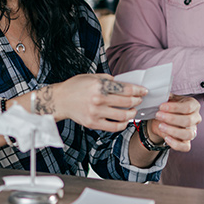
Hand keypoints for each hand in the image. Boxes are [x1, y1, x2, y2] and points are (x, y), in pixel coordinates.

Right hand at [28, 74, 147, 131]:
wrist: (59, 100)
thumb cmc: (75, 87)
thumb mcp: (91, 76)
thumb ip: (108, 79)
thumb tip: (123, 84)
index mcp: (99, 86)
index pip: (125, 89)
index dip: (138, 90)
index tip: (144, 91)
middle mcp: (98, 99)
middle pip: (126, 102)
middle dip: (137, 101)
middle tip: (139, 100)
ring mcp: (95, 113)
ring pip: (122, 116)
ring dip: (132, 113)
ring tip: (133, 110)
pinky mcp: (93, 123)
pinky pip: (113, 127)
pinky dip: (122, 124)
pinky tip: (124, 120)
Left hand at [146, 94, 201, 151]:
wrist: (161, 119)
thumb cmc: (167, 108)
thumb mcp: (167, 100)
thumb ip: (166, 98)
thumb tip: (160, 96)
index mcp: (193, 105)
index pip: (188, 107)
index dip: (174, 107)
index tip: (162, 106)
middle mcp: (195, 118)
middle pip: (188, 120)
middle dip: (171, 118)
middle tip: (159, 115)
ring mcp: (192, 131)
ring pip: (188, 134)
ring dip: (173, 130)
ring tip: (161, 126)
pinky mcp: (187, 142)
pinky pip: (185, 146)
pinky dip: (175, 144)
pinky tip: (166, 138)